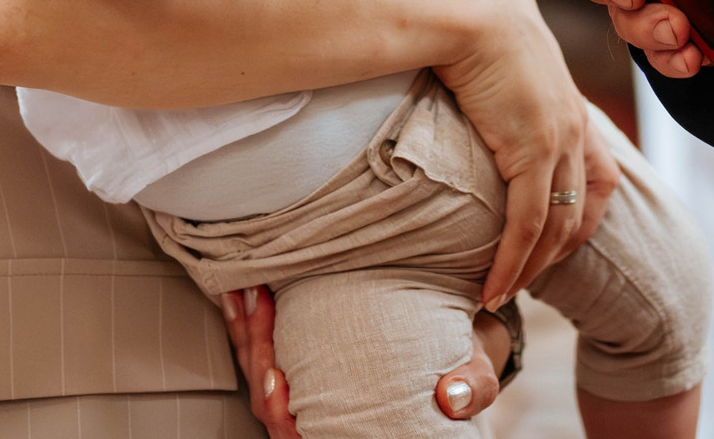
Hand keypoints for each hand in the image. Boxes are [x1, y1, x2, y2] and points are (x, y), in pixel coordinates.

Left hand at [219, 274, 514, 430]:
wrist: (456, 352)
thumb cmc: (457, 369)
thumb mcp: (471, 376)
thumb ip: (470, 388)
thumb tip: (454, 396)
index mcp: (347, 434)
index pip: (294, 431)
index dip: (279, 409)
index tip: (276, 376)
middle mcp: (318, 421)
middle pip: (266, 400)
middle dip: (256, 350)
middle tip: (258, 302)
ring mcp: (304, 396)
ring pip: (257, 375)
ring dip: (246, 333)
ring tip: (244, 289)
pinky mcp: (298, 370)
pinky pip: (260, 355)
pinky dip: (248, 326)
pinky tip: (242, 295)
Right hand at [435, 0, 609, 306]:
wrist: (467, 1)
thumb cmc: (469, 23)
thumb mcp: (497, 64)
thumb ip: (500, 92)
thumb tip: (476, 103)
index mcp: (568, 105)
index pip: (598, 177)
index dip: (580, 217)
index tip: (549, 245)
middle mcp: (573, 124)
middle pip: (583, 210)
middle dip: (557, 254)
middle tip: (524, 281)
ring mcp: (557, 137)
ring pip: (558, 225)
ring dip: (532, 268)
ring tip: (503, 294)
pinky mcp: (532, 147)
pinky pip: (528, 221)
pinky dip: (514, 260)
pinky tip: (494, 284)